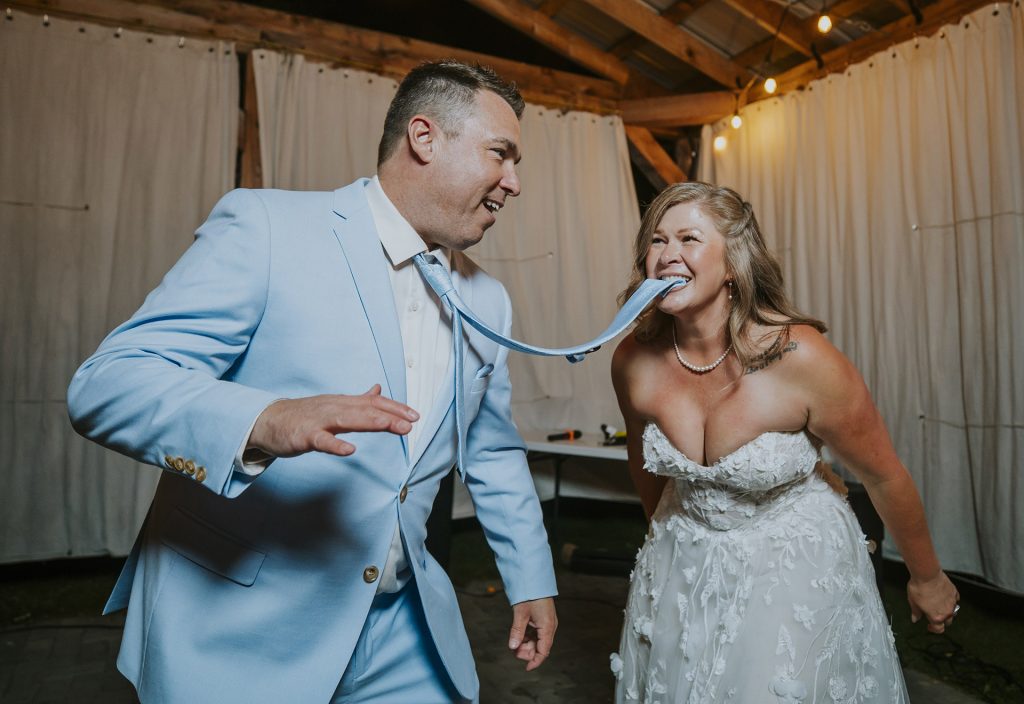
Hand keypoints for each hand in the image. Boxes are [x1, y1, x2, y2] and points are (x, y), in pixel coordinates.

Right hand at [248, 385, 418, 457]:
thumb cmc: (303, 415)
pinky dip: (335, 445)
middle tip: (410, 423)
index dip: (394, 408)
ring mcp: (318, 421)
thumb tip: (378, 389)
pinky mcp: (303, 435)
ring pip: (347, 420)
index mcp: (343, 402)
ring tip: (388, 426)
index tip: (414, 416)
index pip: (373, 401)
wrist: (267, 421)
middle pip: (365, 409)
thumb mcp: (334, 405)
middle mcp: (334, 407)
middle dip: (389, 415)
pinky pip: (321, 440)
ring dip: (369, 422)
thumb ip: (358, 400)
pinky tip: (350, 450)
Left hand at [508, 597, 556, 670]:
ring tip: (515, 642)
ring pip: (537, 641)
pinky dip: (527, 637)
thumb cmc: (530, 595)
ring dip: (526, 644)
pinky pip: (536, 634)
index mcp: (547, 627)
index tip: (526, 668)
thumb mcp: (521, 613)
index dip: (535, 661)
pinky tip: (519, 635)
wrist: (534, 579)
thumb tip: (512, 647)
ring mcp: (547, 624)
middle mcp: (550, 627)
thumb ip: (517, 631)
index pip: (543, 651)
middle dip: (527, 652)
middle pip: (540, 647)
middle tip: (513, 649)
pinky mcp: (543, 620)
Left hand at [907, 571, 958, 633]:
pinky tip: (944, 595)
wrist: (927, 574)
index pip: (939, 629)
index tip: (930, 626)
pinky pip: (955, 599)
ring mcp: (952, 602)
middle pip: (947, 621)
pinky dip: (950, 600)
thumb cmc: (919, 588)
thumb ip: (916, 612)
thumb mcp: (913, 602)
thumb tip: (915, 619)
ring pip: (952, 611)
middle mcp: (947, 612)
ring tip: (938, 604)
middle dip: (941, 620)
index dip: (934, 629)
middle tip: (933, 614)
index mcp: (936, 617)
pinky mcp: (954, 592)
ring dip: (947, 610)